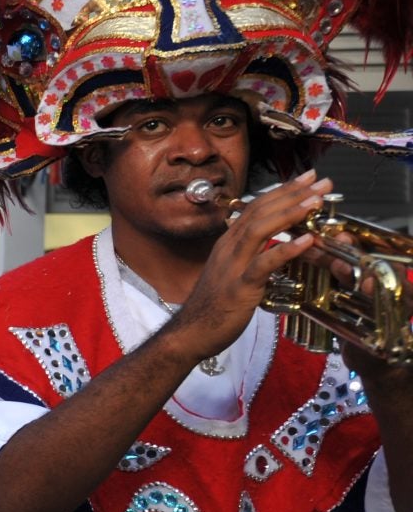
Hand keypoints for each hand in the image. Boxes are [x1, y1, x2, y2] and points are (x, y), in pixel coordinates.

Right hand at [164, 170, 331, 364]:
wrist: (192, 332)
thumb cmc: (215, 306)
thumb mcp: (233, 272)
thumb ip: (252, 255)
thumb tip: (276, 245)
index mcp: (228, 243)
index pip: (256, 208)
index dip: (282, 191)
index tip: (306, 179)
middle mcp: (228, 248)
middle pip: (259, 212)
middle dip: (291, 193)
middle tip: (319, 180)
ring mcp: (232, 266)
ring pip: (259, 230)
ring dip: (289, 213)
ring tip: (315, 202)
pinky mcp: (239, 287)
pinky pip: (264, 264)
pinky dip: (286, 250)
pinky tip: (306, 240)